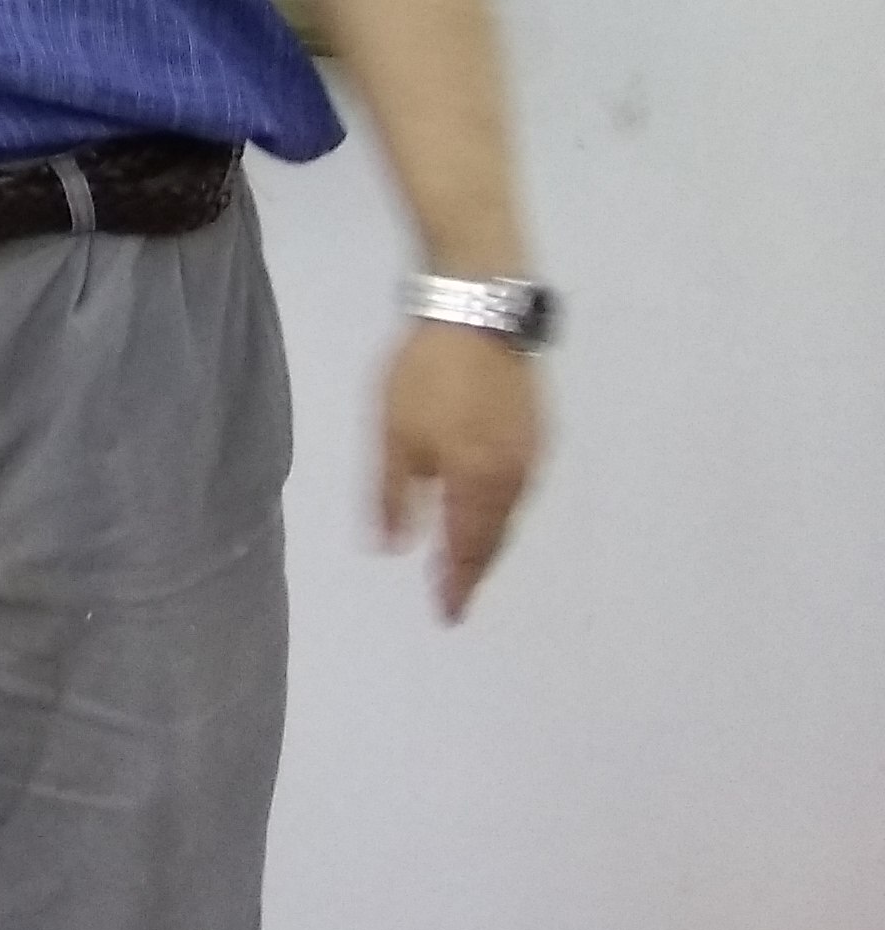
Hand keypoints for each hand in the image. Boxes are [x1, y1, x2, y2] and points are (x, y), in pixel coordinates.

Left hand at [377, 321, 541, 620]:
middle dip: (475, 569)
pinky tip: (488, 509)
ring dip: (490, 542)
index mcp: (478, 484)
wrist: (478, 315)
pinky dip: (501, 510)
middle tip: (457, 595)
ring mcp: (532, 453)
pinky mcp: (537, 430)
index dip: (457, 584)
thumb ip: (393, 495)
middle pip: (495, 537)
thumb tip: (392, 547)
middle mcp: (515, 478)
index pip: (467, 549)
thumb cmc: (426, 376)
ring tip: (469, 561)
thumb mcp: (393, 436)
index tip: (448, 614)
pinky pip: (519, 489)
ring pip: (510, 514)